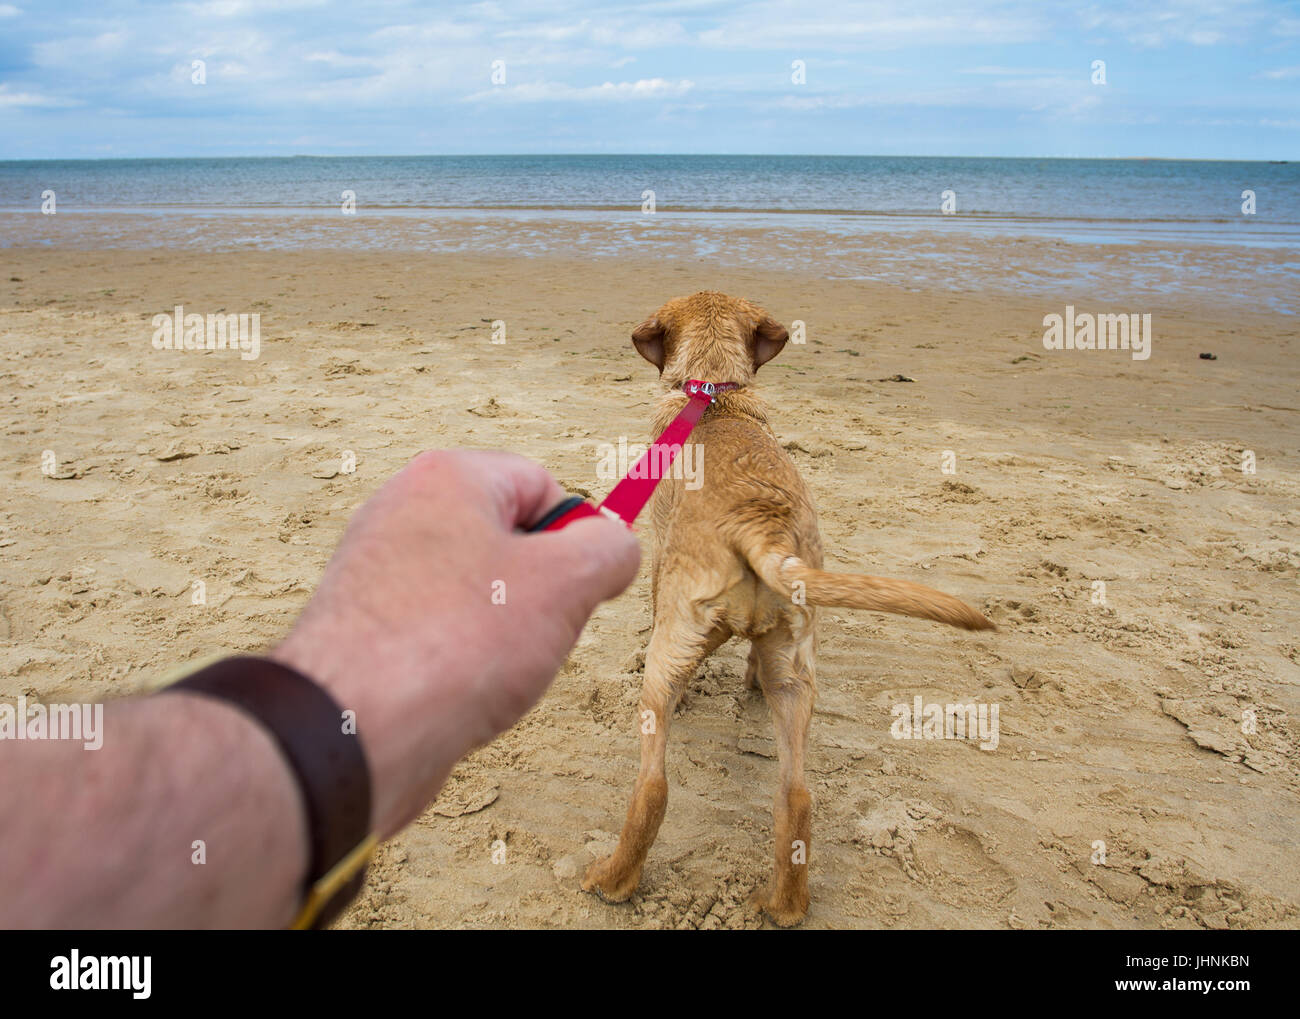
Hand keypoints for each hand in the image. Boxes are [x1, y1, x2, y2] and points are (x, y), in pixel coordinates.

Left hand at [270, 449, 640, 835]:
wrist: (353, 732)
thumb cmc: (455, 642)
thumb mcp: (566, 582)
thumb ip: (608, 549)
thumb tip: (615, 548)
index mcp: (447, 479)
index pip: (541, 485)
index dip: (576, 536)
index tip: (584, 585)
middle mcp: (403, 515)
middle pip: (508, 540)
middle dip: (541, 590)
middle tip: (540, 630)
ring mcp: (379, 575)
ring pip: (478, 594)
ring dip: (506, 634)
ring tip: (496, 669)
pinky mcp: (368, 632)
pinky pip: (442, 635)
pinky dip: (465, 663)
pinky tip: (463, 693)